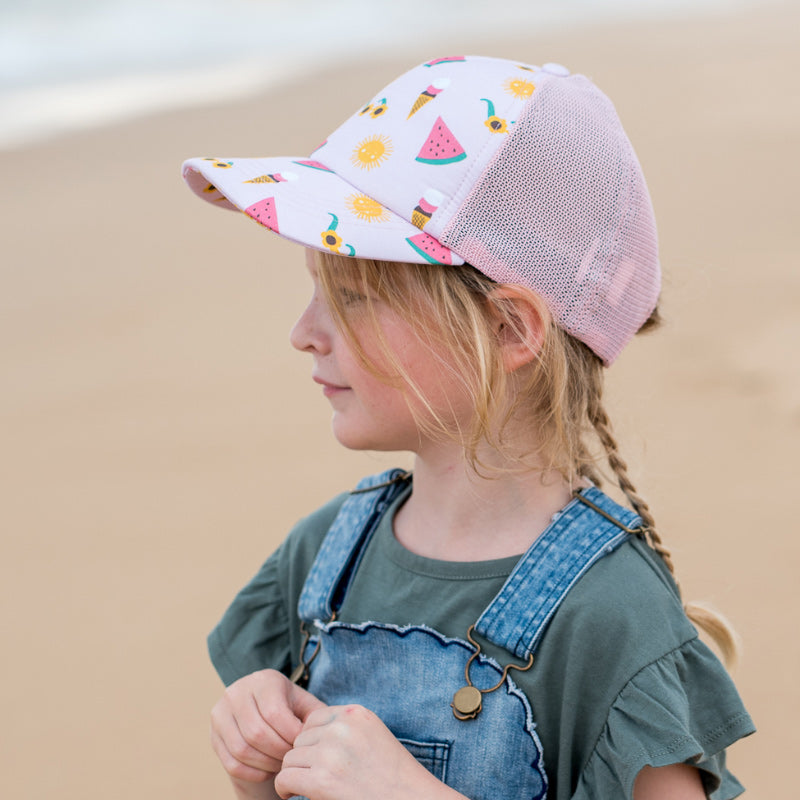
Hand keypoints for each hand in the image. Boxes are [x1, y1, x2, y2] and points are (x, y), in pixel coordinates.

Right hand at [210, 669, 325, 786]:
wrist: (260, 709)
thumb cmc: (288, 708)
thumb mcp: (303, 704)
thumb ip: (316, 715)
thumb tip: (322, 731)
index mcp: (263, 680)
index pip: (274, 713)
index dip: (290, 735)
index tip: (303, 745)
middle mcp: (237, 692)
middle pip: (257, 733)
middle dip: (279, 752)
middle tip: (292, 759)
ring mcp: (220, 713)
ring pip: (242, 749)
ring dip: (266, 764)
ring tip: (282, 764)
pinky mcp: (213, 735)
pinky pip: (231, 763)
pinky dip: (253, 772)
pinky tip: (268, 770)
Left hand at [274, 704, 464, 799]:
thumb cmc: (393, 777)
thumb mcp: (373, 736)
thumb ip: (345, 728)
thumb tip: (305, 735)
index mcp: (356, 713)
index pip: (313, 719)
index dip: (312, 741)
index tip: (317, 759)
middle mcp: (342, 727)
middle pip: (300, 738)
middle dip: (303, 758)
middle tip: (312, 777)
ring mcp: (331, 752)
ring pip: (290, 758)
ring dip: (294, 774)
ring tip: (304, 787)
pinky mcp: (322, 780)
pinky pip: (285, 778)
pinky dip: (285, 788)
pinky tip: (293, 795)